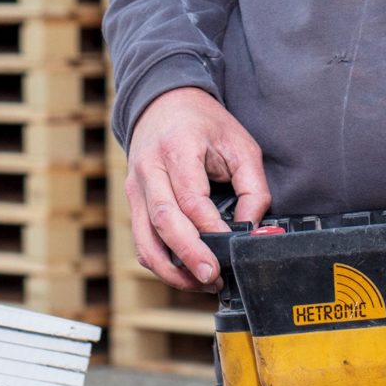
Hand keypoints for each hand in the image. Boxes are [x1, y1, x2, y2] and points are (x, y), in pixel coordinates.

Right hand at [125, 87, 270, 291]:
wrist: (163, 102)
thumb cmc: (204, 123)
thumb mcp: (241, 145)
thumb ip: (253, 187)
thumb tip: (252, 228)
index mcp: (177, 148)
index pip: (191, 198)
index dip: (211, 229)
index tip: (232, 247)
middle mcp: (149, 169)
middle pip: (163, 221)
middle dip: (188, 255)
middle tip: (212, 276)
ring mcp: (135, 187)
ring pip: (144, 239)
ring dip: (171, 269)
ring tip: (200, 283)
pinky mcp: (132, 201)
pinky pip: (141, 240)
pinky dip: (160, 263)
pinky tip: (184, 272)